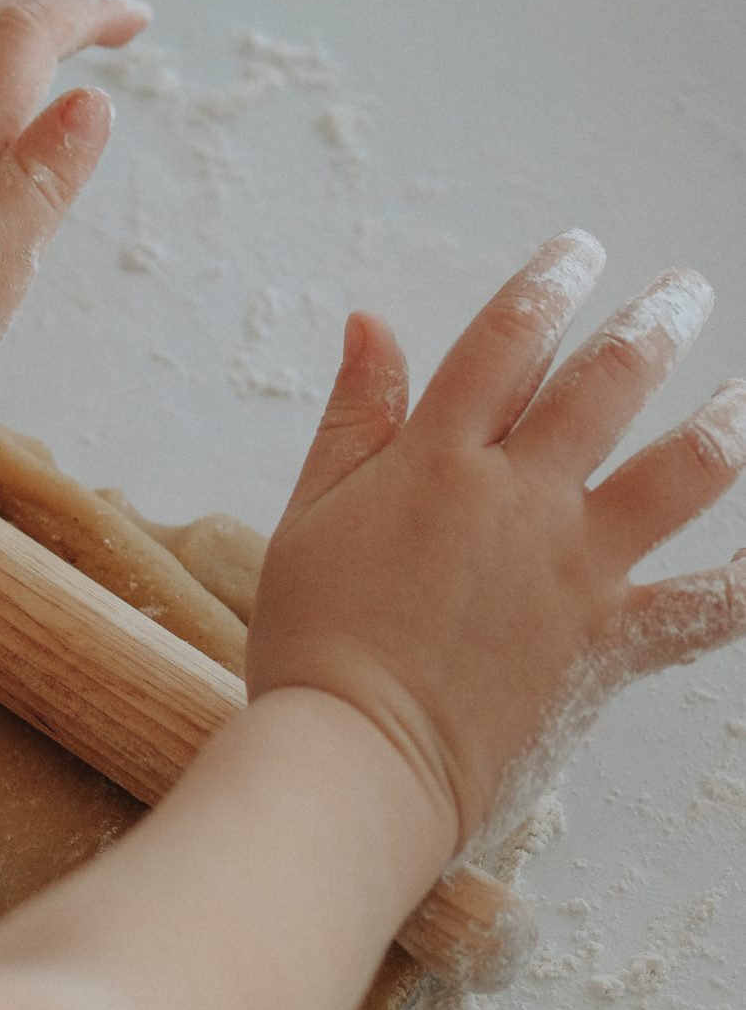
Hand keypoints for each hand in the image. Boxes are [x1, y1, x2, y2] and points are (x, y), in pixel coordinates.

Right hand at [248, 232, 745, 850]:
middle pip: (608, 381)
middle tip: (686, 292)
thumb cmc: (313, 648)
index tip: (578, 252)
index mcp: (438, 460)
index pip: (508, 340)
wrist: (354, 757)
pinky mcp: (607, 641)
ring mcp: (575, 567)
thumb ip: (353, 419)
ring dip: (725, 420)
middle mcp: (520, 497)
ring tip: (744, 395)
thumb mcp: (308, 517)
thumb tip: (372, 326)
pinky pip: (707, 607)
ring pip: (682, 468)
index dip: (548, 284)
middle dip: (654, 324)